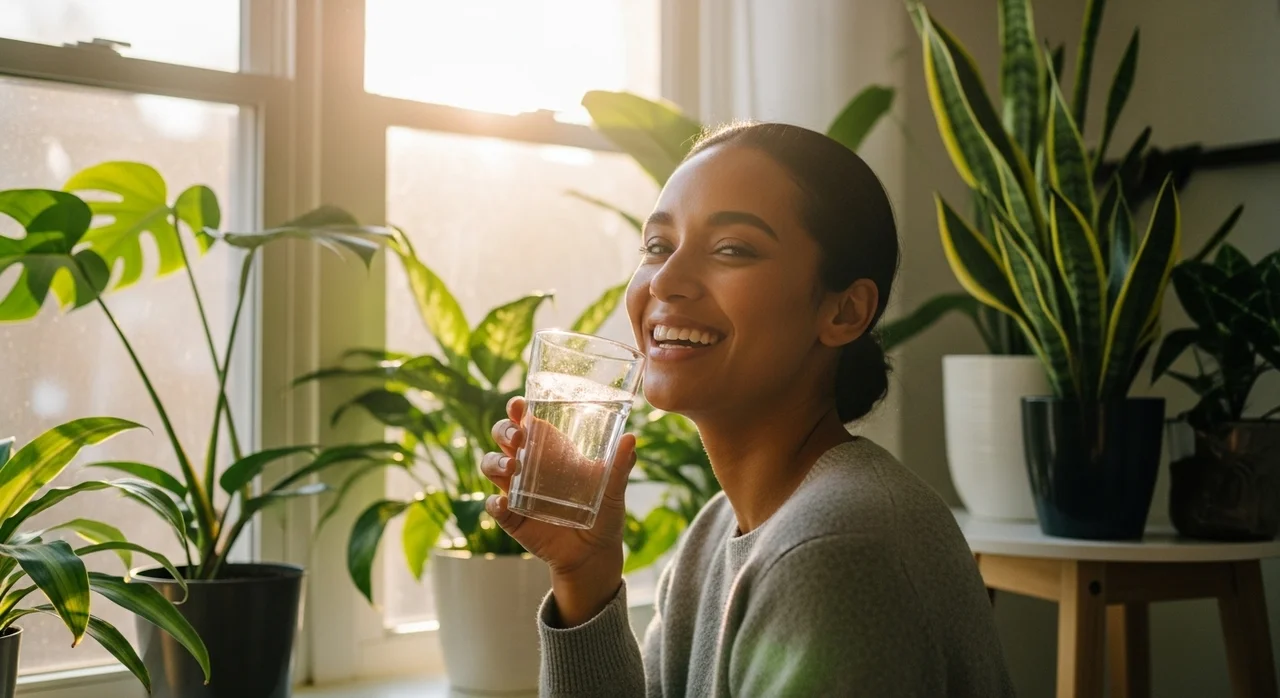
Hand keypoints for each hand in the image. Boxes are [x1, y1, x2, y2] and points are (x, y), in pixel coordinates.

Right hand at [482, 396, 637, 625]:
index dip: (518, 410)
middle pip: (503, 438)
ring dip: (495, 462)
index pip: (527, 422)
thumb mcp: (613, 489)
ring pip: (491, 466)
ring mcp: (516, 491)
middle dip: (504, 431)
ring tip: (512, 468)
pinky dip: (495, 503)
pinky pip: (494, 506)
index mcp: (550, 450)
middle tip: (518, 438)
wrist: (594, 554)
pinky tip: (504, 502)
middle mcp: (528, 465)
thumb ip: (620, 466)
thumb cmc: (603, 514)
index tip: (519, 405)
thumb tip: (630, 440)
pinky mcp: (512, 517)